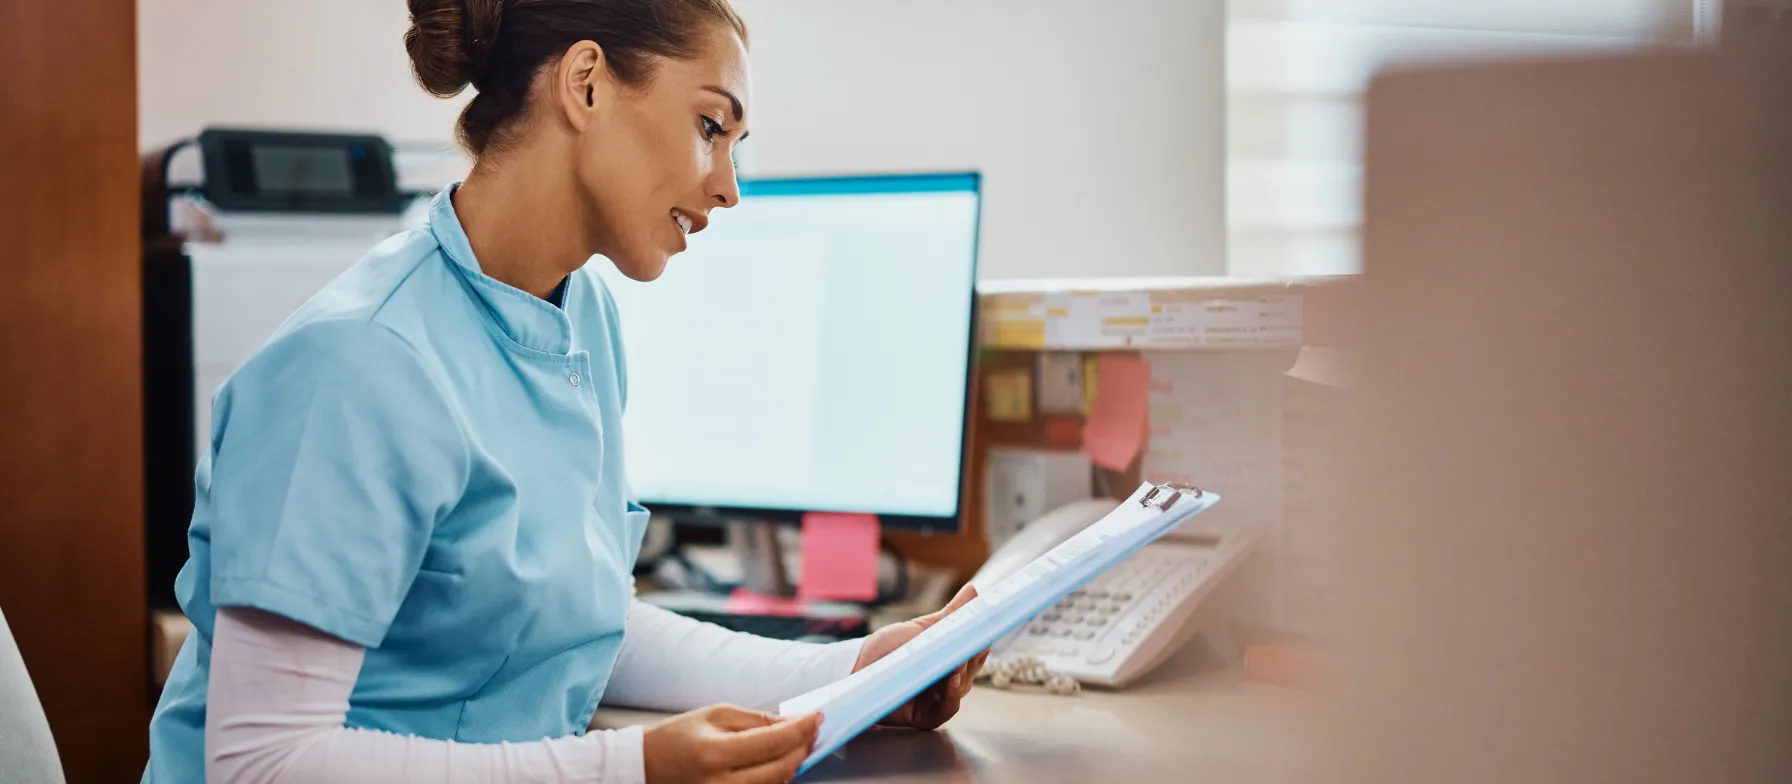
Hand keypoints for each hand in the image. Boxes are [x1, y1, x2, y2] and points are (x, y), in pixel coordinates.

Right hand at [642, 704, 820, 783]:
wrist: (644, 768)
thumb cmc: (677, 737)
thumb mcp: (715, 716)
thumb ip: (757, 720)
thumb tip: (793, 722)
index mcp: (715, 753)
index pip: (774, 743)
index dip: (801, 729)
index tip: (817, 717)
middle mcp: (720, 783)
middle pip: (781, 769)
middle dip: (803, 747)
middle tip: (813, 730)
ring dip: (794, 764)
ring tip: (798, 743)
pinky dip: (777, 778)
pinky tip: (780, 762)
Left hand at [852, 584, 988, 730]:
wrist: (855, 669)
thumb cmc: (887, 649)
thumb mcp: (920, 629)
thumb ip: (949, 615)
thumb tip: (973, 591)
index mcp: (951, 656)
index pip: (976, 648)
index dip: (982, 637)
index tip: (986, 625)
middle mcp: (950, 678)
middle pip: (972, 667)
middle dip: (972, 655)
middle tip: (970, 641)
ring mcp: (939, 698)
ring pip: (961, 687)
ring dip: (961, 675)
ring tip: (956, 663)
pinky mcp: (927, 716)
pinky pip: (946, 710)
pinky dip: (951, 697)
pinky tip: (950, 682)